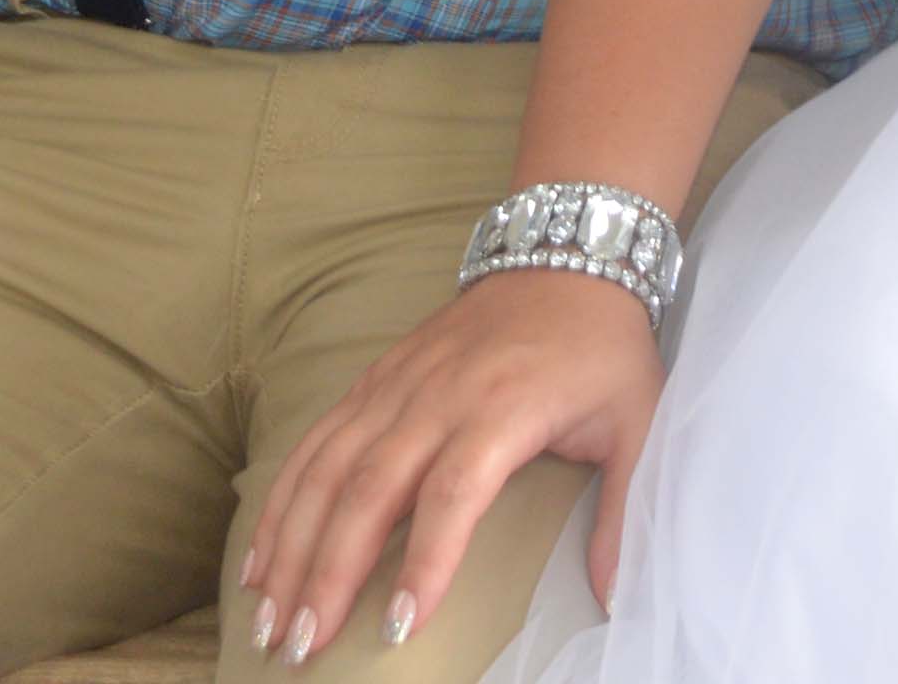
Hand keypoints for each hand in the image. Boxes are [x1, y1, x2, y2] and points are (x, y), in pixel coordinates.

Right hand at [242, 269, 662, 664]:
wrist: (565, 254)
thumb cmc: (601, 348)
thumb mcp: (637, 421)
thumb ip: (624, 511)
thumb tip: (615, 599)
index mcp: (502, 409)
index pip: (452, 495)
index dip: (424, 562)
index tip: (400, 629)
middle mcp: (436, 396)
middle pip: (368, 490)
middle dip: (328, 574)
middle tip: (301, 647)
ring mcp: (395, 385)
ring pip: (327, 469)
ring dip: (291, 546)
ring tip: (267, 619)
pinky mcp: (373, 379)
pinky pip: (315, 443)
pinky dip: (282, 501)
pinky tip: (260, 557)